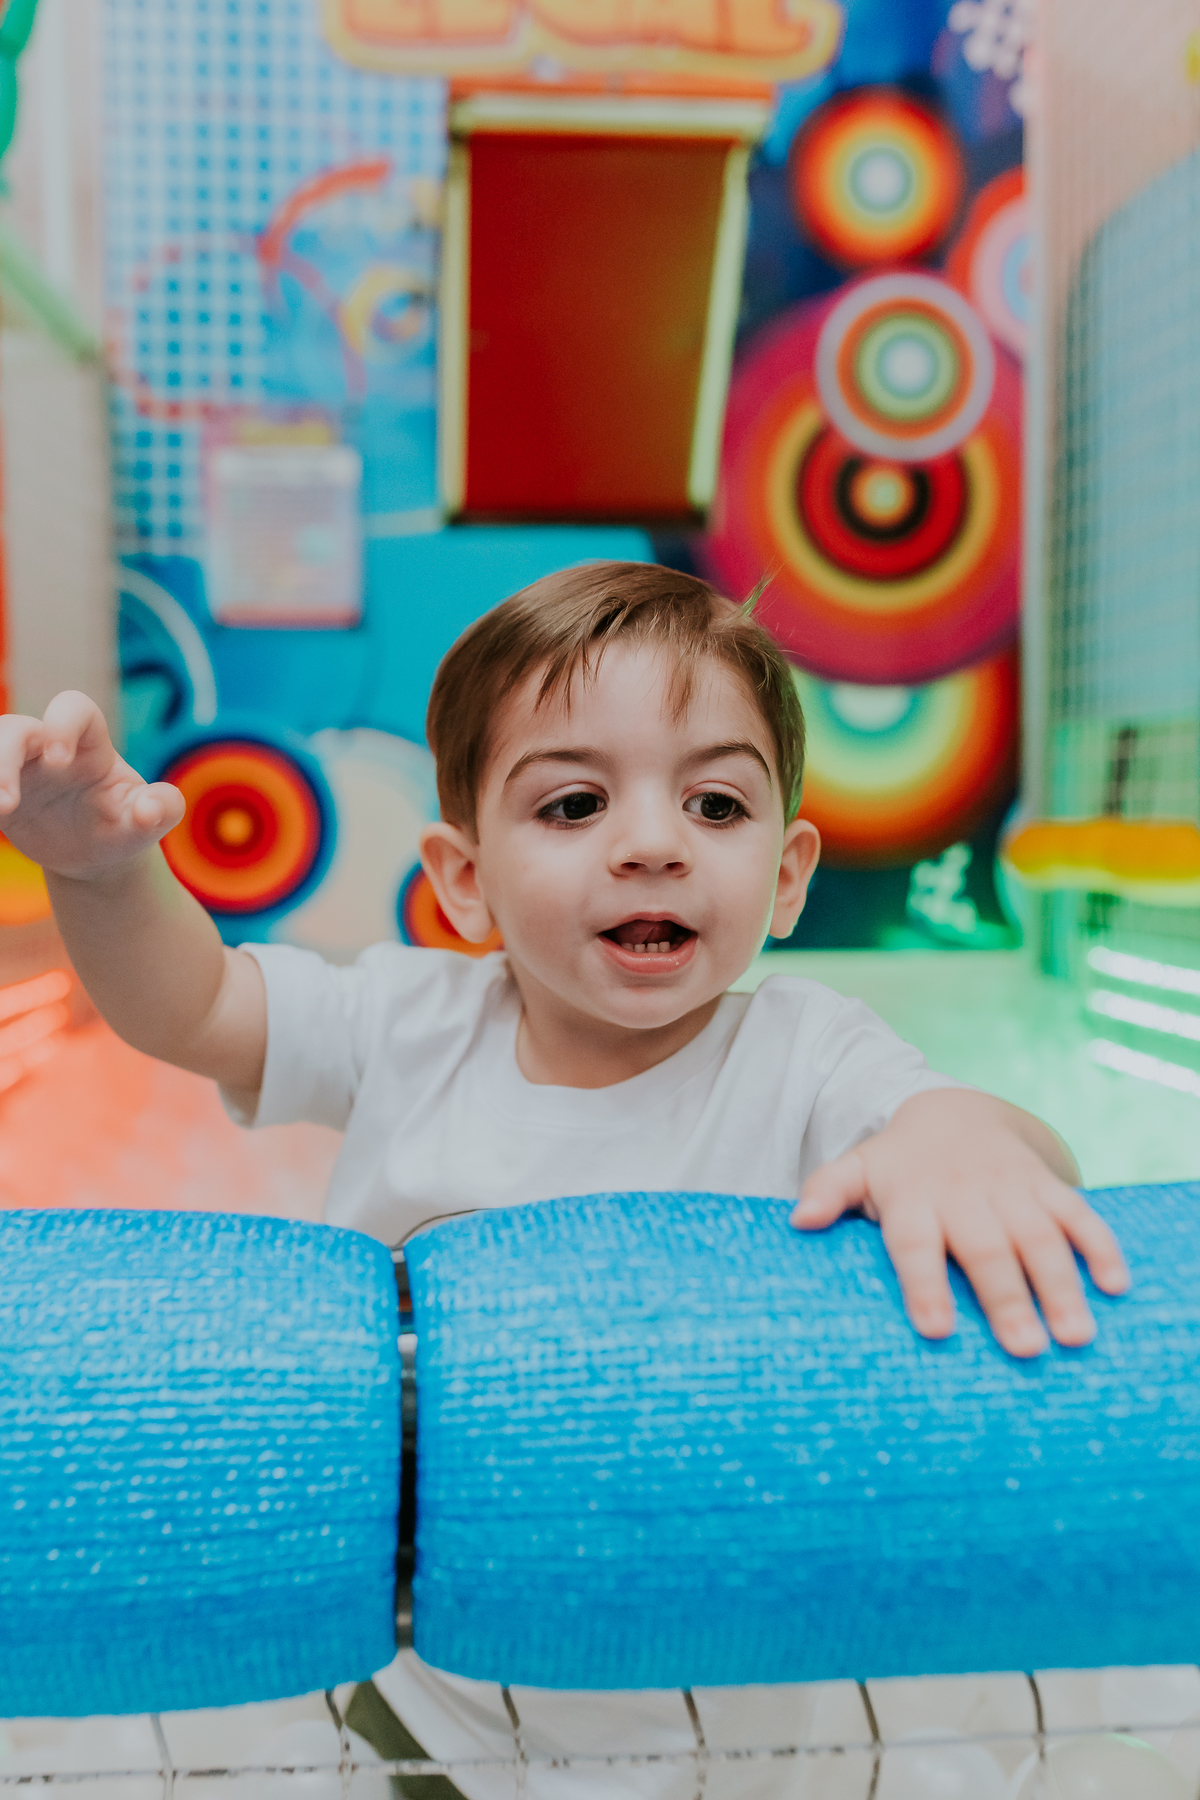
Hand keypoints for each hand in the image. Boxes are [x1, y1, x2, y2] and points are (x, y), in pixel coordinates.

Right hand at [0, 691, 184, 880]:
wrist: (96, 853)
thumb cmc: (125, 826)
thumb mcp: (148, 821)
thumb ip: (161, 810)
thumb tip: (152, 809)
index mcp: (90, 743)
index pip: (73, 709)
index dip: (61, 725)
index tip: (58, 761)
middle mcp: (48, 747)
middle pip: (14, 728)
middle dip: (4, 756)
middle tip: (7, 802)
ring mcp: (19, 767)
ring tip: (0, 811)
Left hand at [791, 1089, 1128, 1357]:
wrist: (955, 1111)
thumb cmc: (899, 1164)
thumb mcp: (857, 1169)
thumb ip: (828, 1192)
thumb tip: (798, 1220)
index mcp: (914, 1199)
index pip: (916, 1245)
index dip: (926, 1285)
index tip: (937, 1330)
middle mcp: (965, 1195)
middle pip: (986, 1249)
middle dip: (1006, 1299)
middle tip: (1025, 1350)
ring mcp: (1011, 1189)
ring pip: (1038, 1237)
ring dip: (1060, 1285)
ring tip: (1074, 1336)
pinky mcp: (1047, 1185)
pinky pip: (1079, 1214)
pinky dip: (1100, 1247)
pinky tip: (1116, 1286)